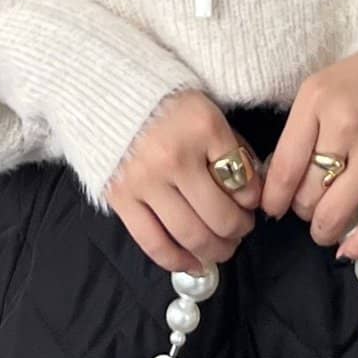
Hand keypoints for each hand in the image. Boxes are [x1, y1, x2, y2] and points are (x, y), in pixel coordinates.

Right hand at [104, 89, 262, 274]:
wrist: (104, 94)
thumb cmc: (163, 105)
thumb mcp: (206, 112)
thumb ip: (231, 149)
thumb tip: (251, 193)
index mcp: (203, 127)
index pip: (243, 180)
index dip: (253, 199)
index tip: (250, 202)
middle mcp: (174, 156)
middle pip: (220, 216)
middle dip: (239, 230)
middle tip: (241, 230)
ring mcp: (145, 181)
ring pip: (191, 235)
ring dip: (216, 250)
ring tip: (223, 248)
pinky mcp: (121, 198)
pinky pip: (154, 243)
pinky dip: (178, 260)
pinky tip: (194, 263)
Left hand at [258, 52, 357, 262]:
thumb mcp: (322, 88)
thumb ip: (300, 129)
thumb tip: (279, 181)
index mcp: (318, 102)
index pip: (285, 166)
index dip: (274, 197)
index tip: (272, 208)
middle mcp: (346, 127)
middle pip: (308, 192)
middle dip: (301, 209)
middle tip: (307, 207)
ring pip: (335, 212)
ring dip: (323, 229)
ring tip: (323, 228)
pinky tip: (348, 249)